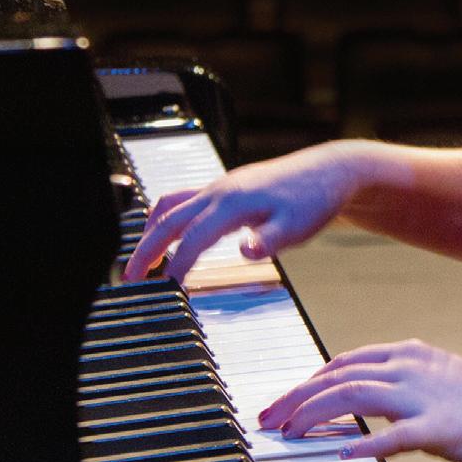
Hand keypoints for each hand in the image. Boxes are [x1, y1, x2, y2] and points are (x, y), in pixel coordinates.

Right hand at [123, 142, 360, 282]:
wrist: (331, 171)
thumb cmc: (315, 200)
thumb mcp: (298, 226)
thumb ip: (270, 240)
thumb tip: (245, 252)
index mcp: (234, 202)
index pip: (194, 237)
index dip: (176, 265)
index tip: (165, 291)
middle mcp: (221, 190)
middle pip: (169, 218)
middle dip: (146, 248)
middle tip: (129, 278)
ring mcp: (222, 185)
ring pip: (172, 204)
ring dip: (152, 230)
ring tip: (142, 260)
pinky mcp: (227, 185)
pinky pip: (185, 198)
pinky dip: (167, 216)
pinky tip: (169, 232)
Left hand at [258, 339, 461, 461]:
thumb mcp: (438, 380)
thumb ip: (402, 386)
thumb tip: (367, 400)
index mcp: (409, 355)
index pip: (343, 363)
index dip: (307, 382)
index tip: (283, 403)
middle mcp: (410, 369)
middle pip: (337, 377)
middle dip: (296, 397)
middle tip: (267, 420)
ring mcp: (424, 397)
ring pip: (353, 396)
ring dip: (314, 414)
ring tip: (288, 433)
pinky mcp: (440, 428)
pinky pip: (394, 436)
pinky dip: (364, 444)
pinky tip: (342, 453)